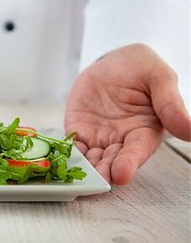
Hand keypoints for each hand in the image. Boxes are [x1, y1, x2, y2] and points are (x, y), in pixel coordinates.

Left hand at [65, 44, 190, 184]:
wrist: (111, 62)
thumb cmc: (139, 67)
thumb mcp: (158, 76)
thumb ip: (169, 103)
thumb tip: (190, 131)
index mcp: (145, 130)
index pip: (138, 150)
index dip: (130, 162)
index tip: (122, 174)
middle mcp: (122, 139)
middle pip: (114, 160)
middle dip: (105, 171)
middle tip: (97, 180)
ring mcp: (99, 137)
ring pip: (93, 158)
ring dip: (86, 168)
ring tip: (80, 176)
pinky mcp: (80, 131)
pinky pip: (73, 146)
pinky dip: (69, 154)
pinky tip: (63, 161)